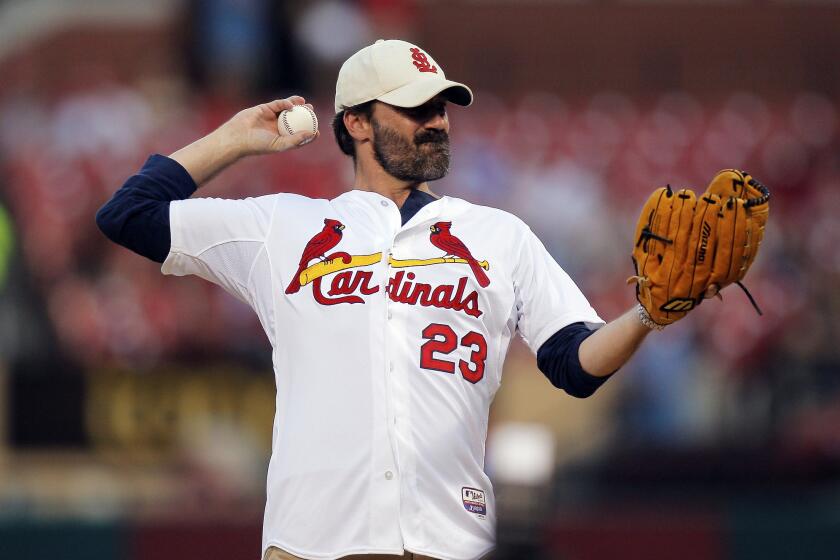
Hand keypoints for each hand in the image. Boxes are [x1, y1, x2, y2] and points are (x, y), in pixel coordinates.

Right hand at [169, 96, 319, 186]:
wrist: (238, 136)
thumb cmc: (258, 144)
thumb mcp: (280, 144)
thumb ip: (296, 140)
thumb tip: (312, 134)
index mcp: (282, 138)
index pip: (298, 135)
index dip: (309, 133)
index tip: (318, 131)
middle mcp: (278, 128)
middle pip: (295, 120)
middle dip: (305, 116)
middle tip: (314, 112)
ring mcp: (271, 117)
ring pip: (288, 110)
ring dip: (298, 106)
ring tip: (307, 104)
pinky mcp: (265, 108)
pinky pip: (278, 104)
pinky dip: (286, 103)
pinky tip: (292, 104)